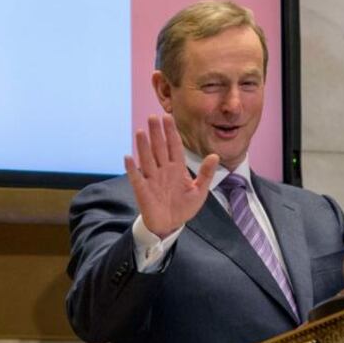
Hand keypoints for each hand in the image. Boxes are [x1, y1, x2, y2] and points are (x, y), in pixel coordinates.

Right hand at [124, 115, 218, 238]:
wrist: (171, 225)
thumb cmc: (184, 207)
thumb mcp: (199, 191)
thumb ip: (206, 174)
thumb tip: (215, 155)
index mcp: (177, 168)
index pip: (173, 146)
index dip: (171, 132)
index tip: (167, 117)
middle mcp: (163, 170)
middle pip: (159, 148)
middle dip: (156, 133)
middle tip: (153, 117)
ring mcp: (152, 179)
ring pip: (147, 159)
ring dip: (143, 146)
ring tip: (141, 131)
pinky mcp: (143, 190)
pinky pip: (136, 178)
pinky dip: (131, 169)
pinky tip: (128, 157)